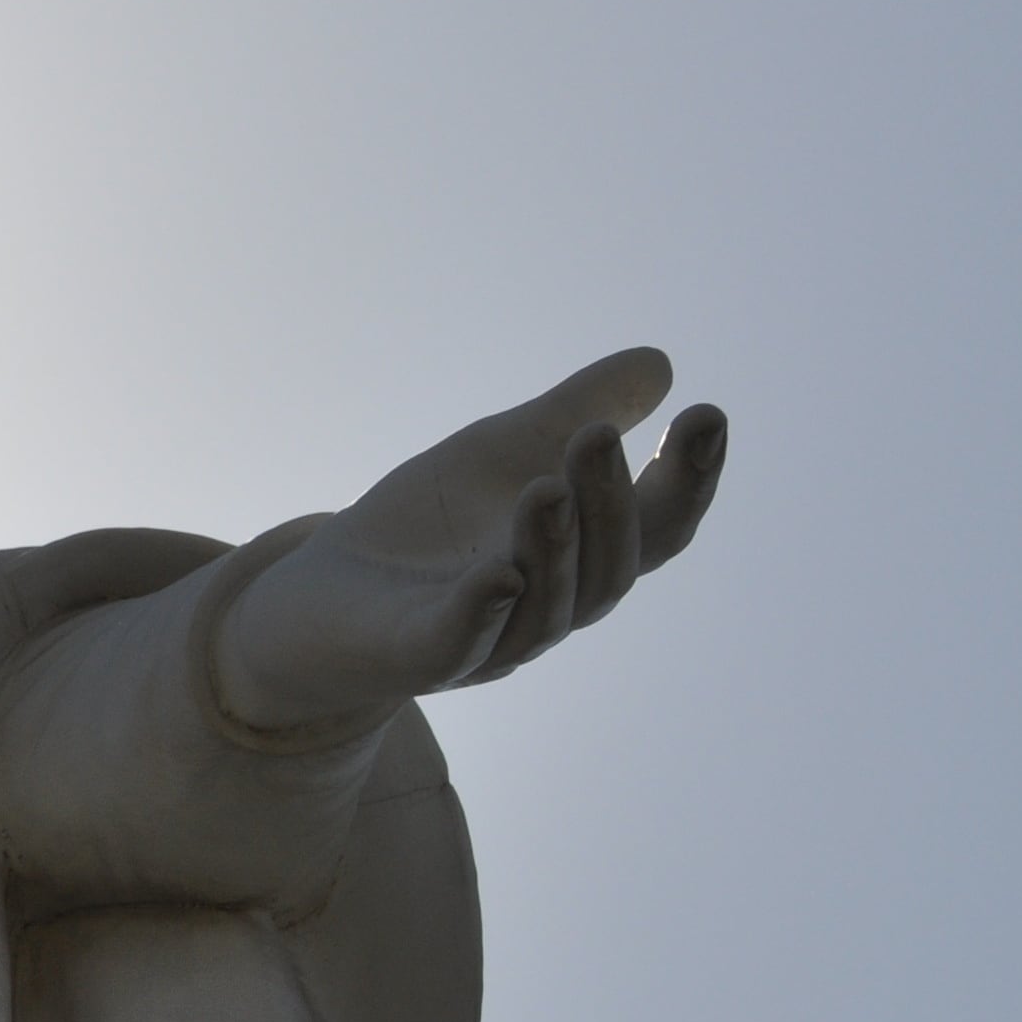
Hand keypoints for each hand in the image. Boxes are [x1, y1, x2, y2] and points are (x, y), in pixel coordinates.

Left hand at [213, 347, 728, 736]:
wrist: (313, 600)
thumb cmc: (421, 531)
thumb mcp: (501, 454)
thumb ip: (574, 412)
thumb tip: (660, 362)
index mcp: (581, 559)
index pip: (658, 528)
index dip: (688, 478)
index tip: (707, 415)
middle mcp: (549, 608)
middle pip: (608, 568)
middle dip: (611, 503)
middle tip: (598, 435)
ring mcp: (487, 642)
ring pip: (545, 607)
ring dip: (552, 547)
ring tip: (550, 485)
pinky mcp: (416, 659)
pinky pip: (461, 644)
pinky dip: (482, 611)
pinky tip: (496, 575)